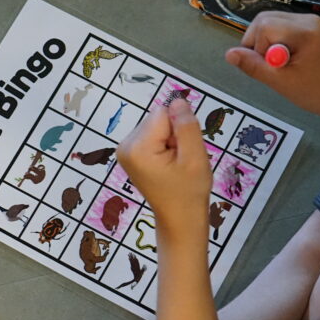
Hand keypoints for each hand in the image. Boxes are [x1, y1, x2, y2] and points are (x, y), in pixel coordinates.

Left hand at [117, 100, 211, 230]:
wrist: (180, 218)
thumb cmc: (189, 192)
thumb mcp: (195, 157)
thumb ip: (186, 126)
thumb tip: (178, 101)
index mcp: (137, 147)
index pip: (164, 113)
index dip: (180, 129)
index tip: (182, 153)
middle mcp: (125, 145)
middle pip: (158, 118)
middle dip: (174, 135)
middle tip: (179, 162)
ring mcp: (125, 149)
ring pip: (157, 125)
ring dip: (170, 141)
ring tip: (174, 165)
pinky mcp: (130, 153)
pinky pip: (153, 135)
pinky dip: (164, 146)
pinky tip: (167, 165)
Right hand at [225, 12, 319, 126]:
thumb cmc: (317, 93)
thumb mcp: (282, 83)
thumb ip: (254, 66)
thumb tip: (229, 54)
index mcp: (304, 31)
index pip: (264, 27)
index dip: (256, 47)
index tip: (267, 69)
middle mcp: (307, 19)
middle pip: (264, 20)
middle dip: (257, 42)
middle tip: (267, 67)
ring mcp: (309, 21)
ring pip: (270, 22)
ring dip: (264, 42)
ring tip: (276, 65)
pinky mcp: (309, 27)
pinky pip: (280, 27)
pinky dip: (274, 41)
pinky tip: (283, 59)